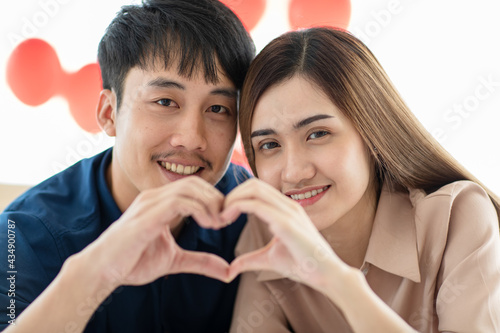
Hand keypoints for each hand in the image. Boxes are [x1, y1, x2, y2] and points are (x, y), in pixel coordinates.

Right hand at [85, 176, 230, 288]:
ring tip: (218, 223)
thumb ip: (200, 261)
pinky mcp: (146, 215)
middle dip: (216, 199)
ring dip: (210, 204)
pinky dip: (199, 209)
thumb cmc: (132, 262)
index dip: (214, 200)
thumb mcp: (174, 260)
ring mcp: (149, 203)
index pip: (194, 187)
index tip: (226, 219)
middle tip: (226, 219)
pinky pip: (179, 201)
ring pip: (189, 188)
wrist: (102, 271)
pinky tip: (207, 224)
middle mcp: (155, 197)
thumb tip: (227, 271)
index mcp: (160, 203)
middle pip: (195, 183)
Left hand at [222, 179, 345, 288]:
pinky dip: (236, 207)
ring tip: (221, 217)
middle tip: (219, 214)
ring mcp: (288, 211)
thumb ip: (250, 259)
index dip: (237, 197)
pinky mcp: (286, 222)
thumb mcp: (269, 259)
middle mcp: (288, 205)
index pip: (257, 189)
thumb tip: (230, 269)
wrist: (327, 275)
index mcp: (286, 209)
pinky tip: (227, 220)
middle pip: (253, 183)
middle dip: (232, 195)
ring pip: (253, 189)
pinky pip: (256, 205)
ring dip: (232, 199)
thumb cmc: (304, 265)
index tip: (224, 215)